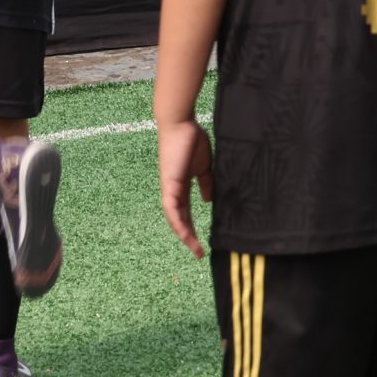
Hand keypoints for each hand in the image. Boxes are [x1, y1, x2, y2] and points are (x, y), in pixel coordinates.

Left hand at [158, 118, 216, 257]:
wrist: (181, 124)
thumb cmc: (192, 140)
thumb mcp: (204, 165)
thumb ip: (206, 182)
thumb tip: (207, 200)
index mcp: (182, 186)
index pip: (186, 212)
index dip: (193, 228)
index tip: (201, 242)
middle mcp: (173, 191)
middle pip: (180, 220)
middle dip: (189, 237)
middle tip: (199, 253)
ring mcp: (170, 189)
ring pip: (174, 218)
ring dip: (184, 234)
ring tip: (194, 248)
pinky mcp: (169, 184)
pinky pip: (171, 208)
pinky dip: (177, 222)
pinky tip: (184, 233)